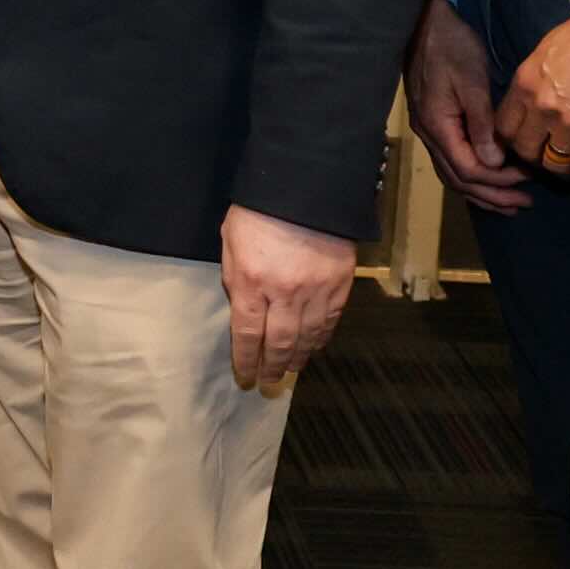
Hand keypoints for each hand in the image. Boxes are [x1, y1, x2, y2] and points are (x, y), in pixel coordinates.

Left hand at [220, 204, 355, 387]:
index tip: (245, 376)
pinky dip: (321, 339)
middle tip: (269, 383)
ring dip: (297, 358)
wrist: (305, 185)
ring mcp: (315, 290)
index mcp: (251, 282)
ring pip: (307, 337)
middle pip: (278, 343)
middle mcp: (283, 293)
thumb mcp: (230, 240)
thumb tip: (241, 308)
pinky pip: (330, 321)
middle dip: (272, 367)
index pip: (247, 334)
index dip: (246, 360)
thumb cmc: (258, 210)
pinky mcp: (339, 284)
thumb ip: (234, 277)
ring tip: (290, 370)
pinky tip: (313, 348)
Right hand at [404, 0, 528, 213]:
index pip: (468, 169)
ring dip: (481, 190)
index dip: (498, 180)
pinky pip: (450, 160)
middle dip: (492, 194)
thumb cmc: (452, 48)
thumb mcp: (472, 83)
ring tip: (509, 202)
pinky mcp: (432, 121)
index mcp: (438, 126)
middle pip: (458, 179)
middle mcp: (428, 134)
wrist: (425, 23)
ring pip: (451, 174)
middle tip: (523, 204)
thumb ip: (482, 125)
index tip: (526, 178)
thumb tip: (494, 163)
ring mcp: (427, 129)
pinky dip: (469, 176)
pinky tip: (487, 177)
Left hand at [494, 0, 569, 177]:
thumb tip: (529, 96)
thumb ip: (533, 79)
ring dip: (558, 165)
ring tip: (565, 160)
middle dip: (530, 155)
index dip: (509, 138)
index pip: (502, 127)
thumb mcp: (546, 49)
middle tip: (542, 152)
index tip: (519, 139)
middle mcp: (542, 108)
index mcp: (525, 84)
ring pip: (552, 164)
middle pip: (524, 150)